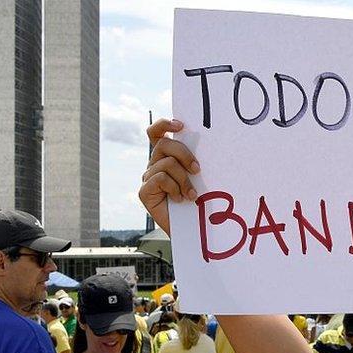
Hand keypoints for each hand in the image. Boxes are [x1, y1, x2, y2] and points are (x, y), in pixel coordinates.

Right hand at [140, 118, 199, 234]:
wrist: (190, 228)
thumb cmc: (197, 201)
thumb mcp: (197, 177)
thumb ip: (194, 161)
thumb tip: (209, 145)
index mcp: (165, 156)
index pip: (157, 133)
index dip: (164, 124)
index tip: (181, 125)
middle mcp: (154, 164)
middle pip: (164, 144)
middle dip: (184, 154)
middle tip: (197, 170)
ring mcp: (148, 177)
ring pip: (166, 163)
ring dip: (183, 179)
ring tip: (192, 194)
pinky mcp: (144, 191)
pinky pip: (160, 179)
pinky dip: (175, 188)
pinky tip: (180, 199)